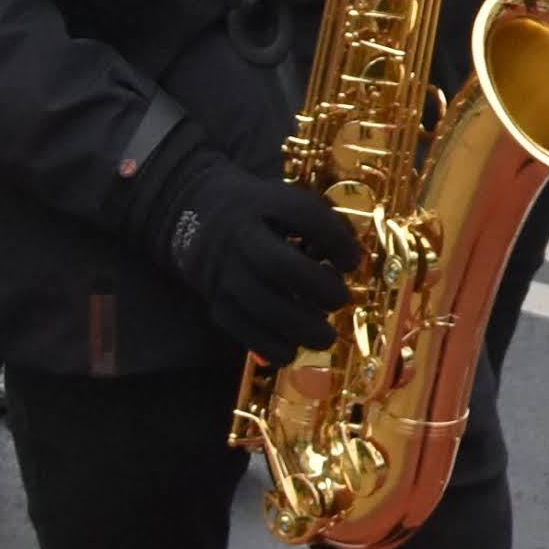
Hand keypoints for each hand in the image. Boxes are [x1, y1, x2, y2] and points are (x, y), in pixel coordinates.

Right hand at [134, 144, 361, 352]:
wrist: (196, 216)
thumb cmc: (260, 213)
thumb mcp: (287, 201)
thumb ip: (321, 225)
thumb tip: (350, 263)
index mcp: (263, 202)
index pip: (304, 215)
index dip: (335, 239)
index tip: (352, 261)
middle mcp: (239, 235)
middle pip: (279, 265)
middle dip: (319, 288)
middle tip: (340, 300)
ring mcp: (223, 271)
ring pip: (261, 305)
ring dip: (302, 327)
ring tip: (325, 335)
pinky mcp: (216, 303)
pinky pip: (244, 332)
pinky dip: (275, 347)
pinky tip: (294, 347)